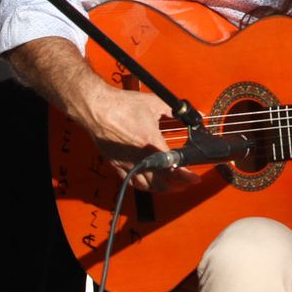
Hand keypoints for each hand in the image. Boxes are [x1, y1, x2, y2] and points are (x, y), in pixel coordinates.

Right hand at [76, 86, 199, 192]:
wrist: (97, 108)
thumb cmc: (122, 105)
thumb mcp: (154, 104)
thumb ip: (176, 111)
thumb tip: (190, 114)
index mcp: (150, 142)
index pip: (172, 166)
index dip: (185, 176)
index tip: (193, 178)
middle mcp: (139, 157)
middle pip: (161, 182)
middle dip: (177, 185)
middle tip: (186, 182)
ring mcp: (126, 163)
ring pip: (147, 186)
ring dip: (162, 188)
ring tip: (172, 185)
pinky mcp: (116, 164)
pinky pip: (132, 182)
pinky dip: (144, 185)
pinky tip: (150, 182)